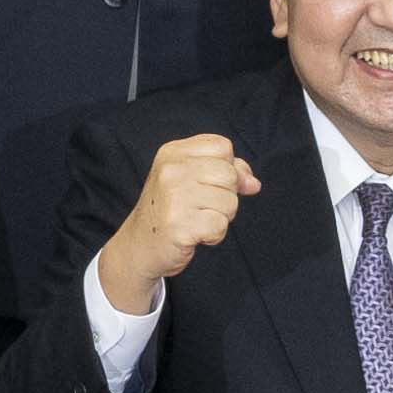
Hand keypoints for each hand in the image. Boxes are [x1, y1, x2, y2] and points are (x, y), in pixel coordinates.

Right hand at [93, 128, 257, 316]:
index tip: (210, 185)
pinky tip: (195, 235)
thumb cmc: (170, 211)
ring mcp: (173, 196)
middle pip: (229, 174)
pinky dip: (213, 235)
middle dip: (226, 196)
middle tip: (201, 207)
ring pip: (230, 202)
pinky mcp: (179, 224)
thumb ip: (226, 172)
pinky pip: (220, 226)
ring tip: (196, 221)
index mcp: (172, 153)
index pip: (223, 147)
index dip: (227, 168)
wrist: (139, 246)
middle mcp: (170, 170)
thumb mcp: (192, 180)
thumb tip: (253, 183)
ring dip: (220, 218)